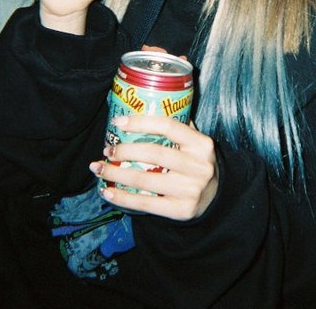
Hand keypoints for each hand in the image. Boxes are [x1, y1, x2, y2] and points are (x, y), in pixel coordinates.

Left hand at [90, 115, 218, 220]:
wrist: (216, 197)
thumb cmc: (198, 163)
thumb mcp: (197, 144)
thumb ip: (179, 127)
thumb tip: (146, 105)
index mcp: (202, 144)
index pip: (169, 126)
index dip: (141, 122)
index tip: (118, 122)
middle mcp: (198, 166)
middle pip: (154, 154)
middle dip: (124, 150)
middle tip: (107, 149)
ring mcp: (190, 190)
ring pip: (145, 179)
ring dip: (116, 173)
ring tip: (99, 168)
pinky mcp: (181, 210)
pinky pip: (145, 203)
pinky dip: (122, 198)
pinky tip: (107, 192)